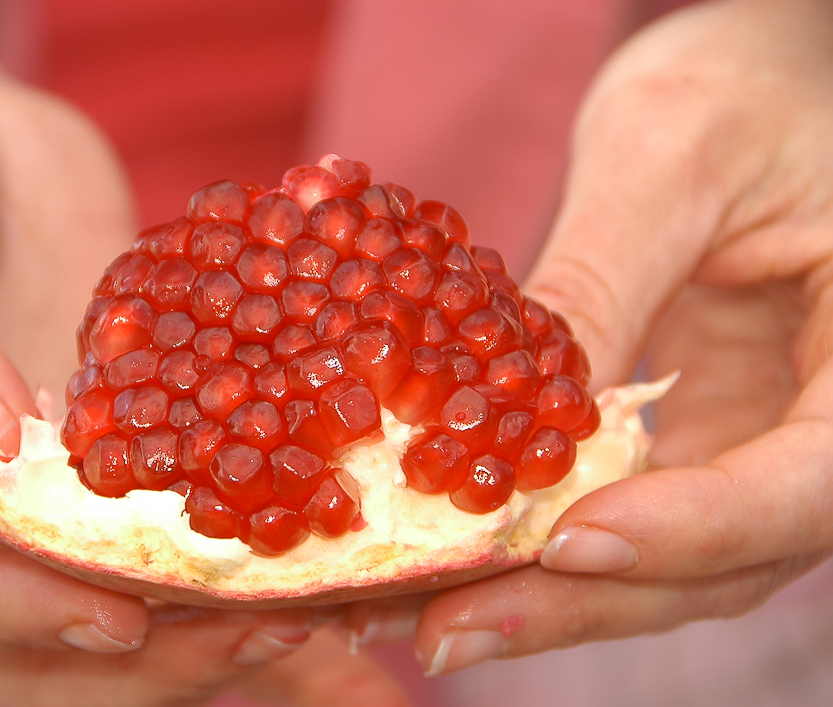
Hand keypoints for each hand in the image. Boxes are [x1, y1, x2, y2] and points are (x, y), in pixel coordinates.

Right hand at [0, 3, 408, 703]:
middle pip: (36, 638)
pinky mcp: (113, 462)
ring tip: (325, 609)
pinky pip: (176, 515)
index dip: (14, 616)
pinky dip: (249, 542)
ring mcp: (35, 507)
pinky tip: (334, 549)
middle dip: (151, 647)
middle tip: (257, 632)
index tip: (115, 617)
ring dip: (220, 616)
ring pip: (123, 595)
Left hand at [403, 0, 832, 674]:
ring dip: (543, 600)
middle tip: (448, 632)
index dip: (694, 528)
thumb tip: (516, 411)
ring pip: (665, 558)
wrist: (751, 78)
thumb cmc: (745, 80)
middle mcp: (821, 424)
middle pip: (723, 554)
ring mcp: (753, 441)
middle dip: (583, 600)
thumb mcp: (671, 154)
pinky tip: (445, 560)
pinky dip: (534, 547)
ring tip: (420, 620)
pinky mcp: (690, 440)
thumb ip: (604, 278)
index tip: (568, 544)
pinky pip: (622, 511)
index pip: (807, 480)